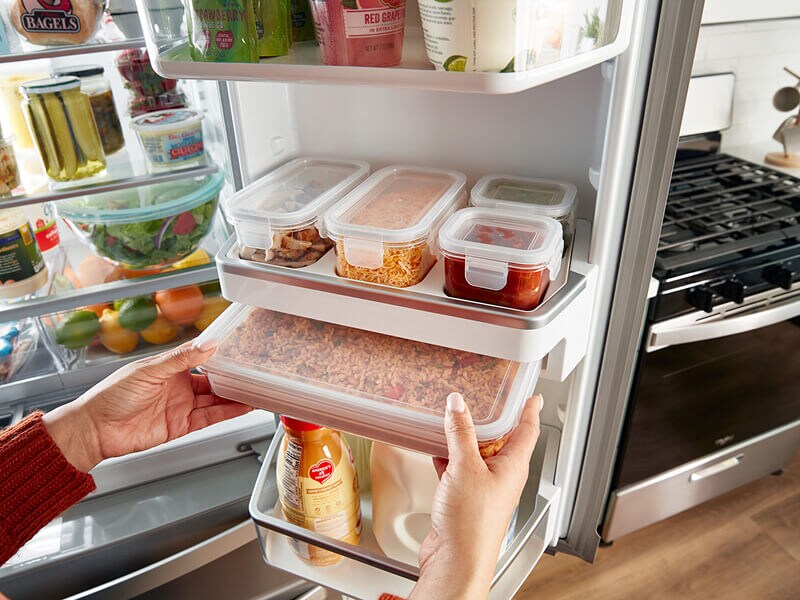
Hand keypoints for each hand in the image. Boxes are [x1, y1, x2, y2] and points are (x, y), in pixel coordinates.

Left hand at [43, 339, 251, 471]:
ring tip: (255, 391)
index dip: (219, 354)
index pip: (200, 358)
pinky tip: (241, 407)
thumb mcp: (149, 370)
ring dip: (234, 396)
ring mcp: (180, 407)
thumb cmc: (111, 395)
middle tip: (253, 373)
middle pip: (212, 381)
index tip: (238, 349)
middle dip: (232, 378)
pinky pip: (209, 418)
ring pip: (215, 400)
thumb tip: (207, 344)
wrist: (96, 430)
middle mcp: (178, 387)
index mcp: (169, 368)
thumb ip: (180, 358)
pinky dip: (227, 413)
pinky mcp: (181, 426)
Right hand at [411, 393, 542, 599]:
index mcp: (514, 466)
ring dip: (467, 440)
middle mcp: (503, 477)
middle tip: (486, 401)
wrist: (456, 560)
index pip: (528, 430)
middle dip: (493, 421)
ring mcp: (485, 489)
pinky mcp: (467, 499)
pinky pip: (461, 470)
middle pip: (502, 441)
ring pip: (478, 455)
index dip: (530, 410)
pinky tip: (438, 452)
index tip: (532, 396)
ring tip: (456, 422)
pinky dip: (450, 458)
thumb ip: (460, 433)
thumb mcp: (465, 467)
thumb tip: (458, 405)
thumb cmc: (472, 524)